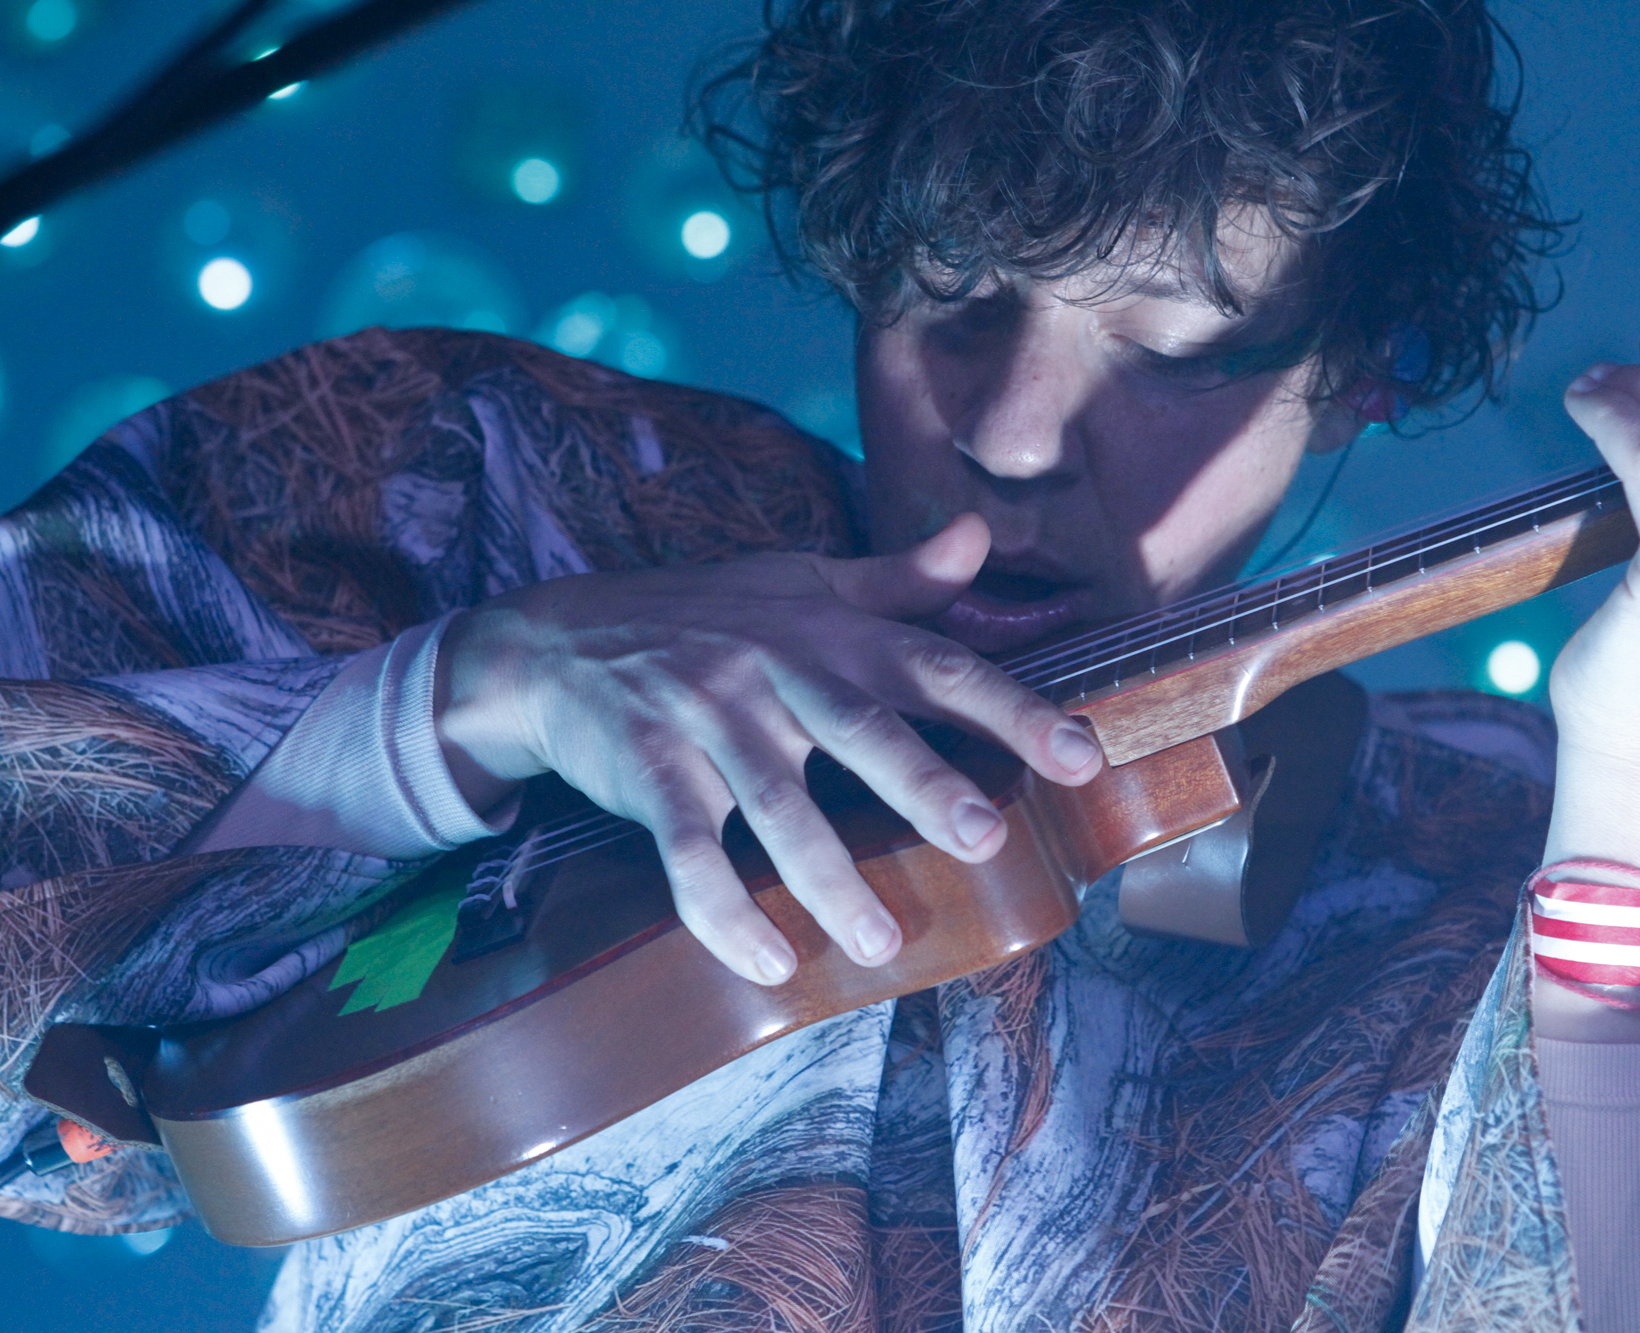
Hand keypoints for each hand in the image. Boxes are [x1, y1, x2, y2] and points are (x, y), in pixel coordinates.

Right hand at [433, 514, 1103, 985]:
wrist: (555, 642)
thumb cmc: (700, 618)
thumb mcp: (799, 583)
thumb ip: (895, 579)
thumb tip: (980, 538)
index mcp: (829, 632)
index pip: (934, 666)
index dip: (1012, 709)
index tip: (1083, 756)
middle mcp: (774, 671)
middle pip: (859, 726)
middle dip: (924, 781)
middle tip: (987, 838)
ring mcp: (706, 720)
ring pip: (773, 801)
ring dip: (826, 875)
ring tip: (880, 941)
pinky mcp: (648, 771)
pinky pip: (686, 847)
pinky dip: (722, 906)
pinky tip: (767, 960)